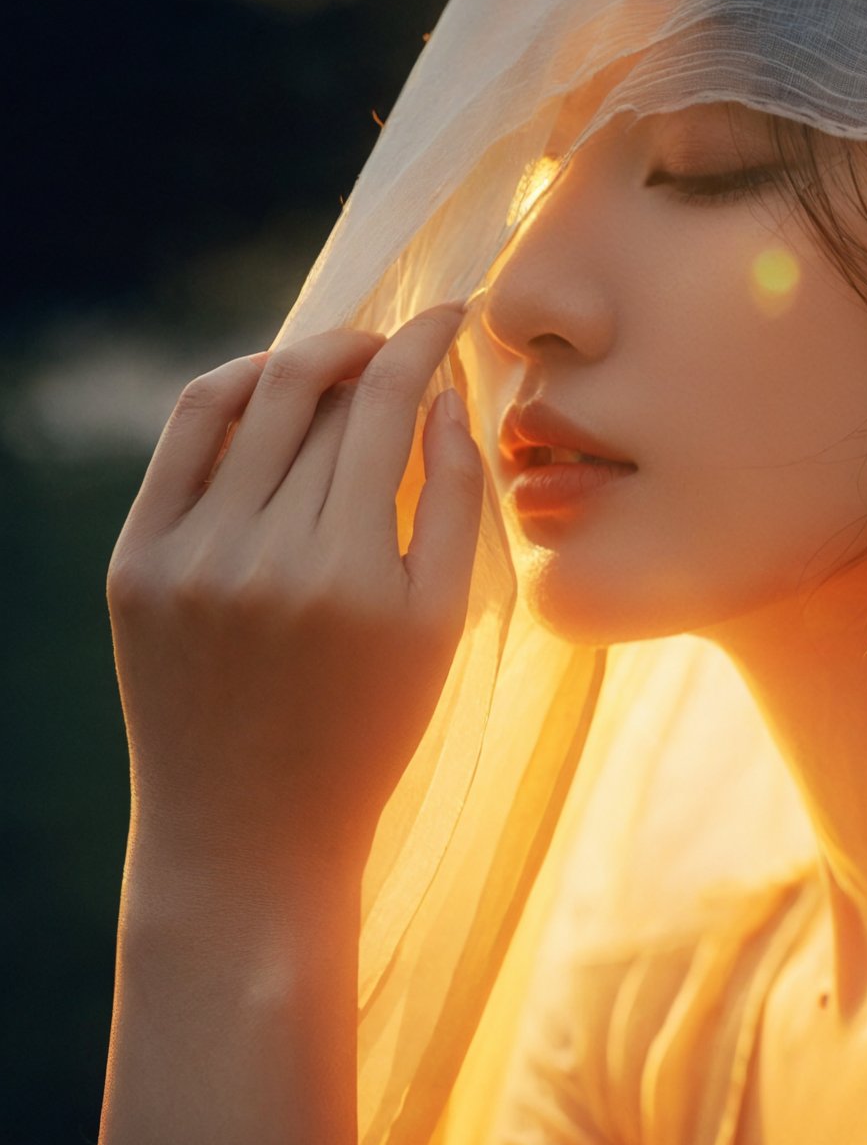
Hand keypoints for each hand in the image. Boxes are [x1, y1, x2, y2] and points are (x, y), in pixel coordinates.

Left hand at [106, 301, 485, 882]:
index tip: (451, 315)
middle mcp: (267, 554)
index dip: (425, 345)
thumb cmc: (367, 733)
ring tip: (344, 359)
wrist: (250, 829)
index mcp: (357, 575)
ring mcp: (191, 557)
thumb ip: (453, 505)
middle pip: (324, 399)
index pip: (390, 409)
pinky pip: (185, 438)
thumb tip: (447, 399)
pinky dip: (230, 391)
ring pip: (253, 403)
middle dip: (373, 351)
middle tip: (402, 342)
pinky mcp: (136, 563)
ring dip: (306, 361)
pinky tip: (268, 386)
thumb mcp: (438, 630)